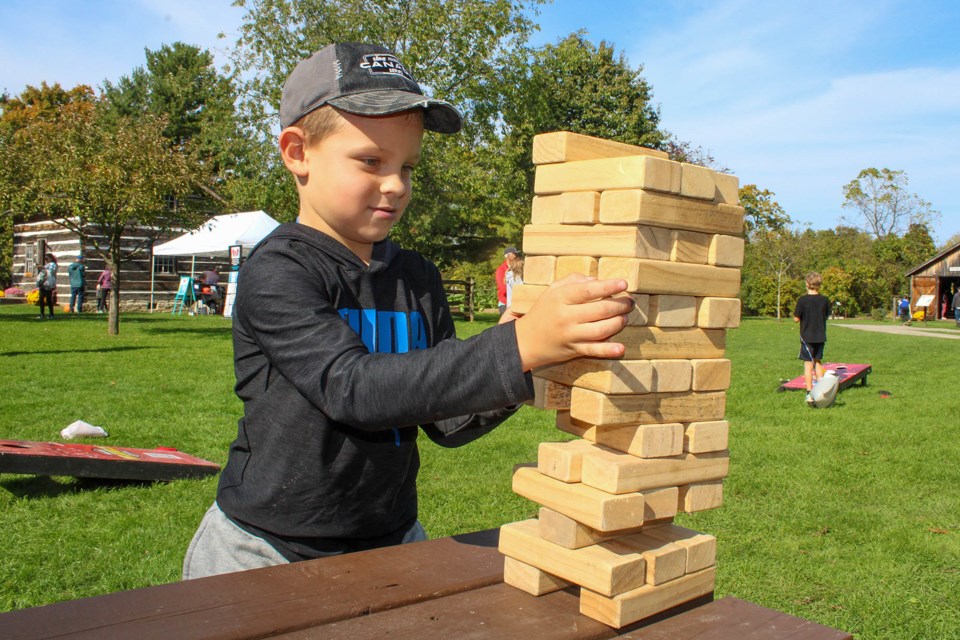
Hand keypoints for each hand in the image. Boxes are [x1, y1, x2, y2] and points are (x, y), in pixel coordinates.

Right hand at [513, 274, 631, 371]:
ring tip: (624, 317)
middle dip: (620, 305)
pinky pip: (593, 350)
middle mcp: (566, 316)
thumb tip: (597, 280)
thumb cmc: (543, 311)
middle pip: (600, 310)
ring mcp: (570, 335)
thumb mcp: (552, 290)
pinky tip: (620, 348)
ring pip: (601, 329)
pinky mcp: (574, 350)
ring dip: (618, 322)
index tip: (624, 283)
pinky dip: (608, 350)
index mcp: (561, 298)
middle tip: (629, 302)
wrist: (526, 340)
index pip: (588, 290)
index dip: (608, 287)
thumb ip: (574, 280)